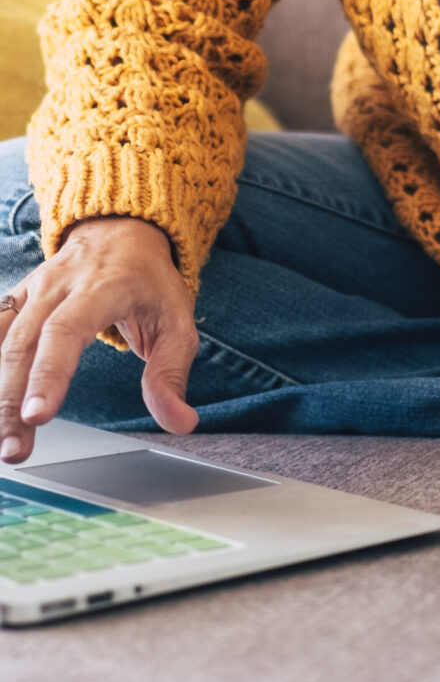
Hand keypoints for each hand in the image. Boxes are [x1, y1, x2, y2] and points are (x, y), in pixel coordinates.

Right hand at [0, 216, 198, 463]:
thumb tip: (180, 421)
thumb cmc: (150, 282)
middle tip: (13, 450)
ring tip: (2, 442)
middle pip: (25, 344)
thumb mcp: (177, 321)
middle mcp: (59, 287)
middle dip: (13, 401)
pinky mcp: (16, 299)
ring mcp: (32, 291)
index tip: (39, 415)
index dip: (50, 373)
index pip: (67, 331)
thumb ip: (172, 374)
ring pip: (2, 342)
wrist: (121, 231)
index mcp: (102, 288)